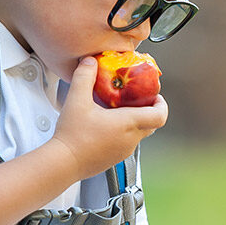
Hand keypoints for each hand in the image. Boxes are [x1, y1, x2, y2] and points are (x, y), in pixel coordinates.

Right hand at [50, 57, 166, 178]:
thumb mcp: (77, 99)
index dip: (162, 104)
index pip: (160, 115)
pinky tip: (106, 126)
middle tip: (136, 99)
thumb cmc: (73, 134)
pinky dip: (124, 133)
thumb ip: (84, 76)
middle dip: (148, 110)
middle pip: (151, 124)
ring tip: (119, 111)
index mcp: (128, 123)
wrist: (63, 162)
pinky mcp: (114, 159)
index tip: (155, 96)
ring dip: (135, 122)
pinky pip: (126, 143)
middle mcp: (131, 139)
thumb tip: (90, 61)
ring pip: (139, 134)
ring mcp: (124, 151)